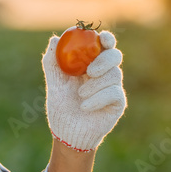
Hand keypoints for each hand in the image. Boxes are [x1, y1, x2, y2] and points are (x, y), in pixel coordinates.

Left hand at [43, 29, 125, 151]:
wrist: (67, 133)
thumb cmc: (61, 107)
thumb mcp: (54, 83)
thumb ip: (52, 62)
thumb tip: (54, 39)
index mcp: (91, 64)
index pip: (103, 46)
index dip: (106, 39)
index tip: (102, 38)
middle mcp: (104, 73)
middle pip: (114, 56)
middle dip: (104, 60)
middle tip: (90, 71)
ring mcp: (113, 88)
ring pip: (114, 75)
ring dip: (95, 85)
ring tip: (80, 95)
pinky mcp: (118, 102)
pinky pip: (114, 92)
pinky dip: (98, 98)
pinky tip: (85, 106)